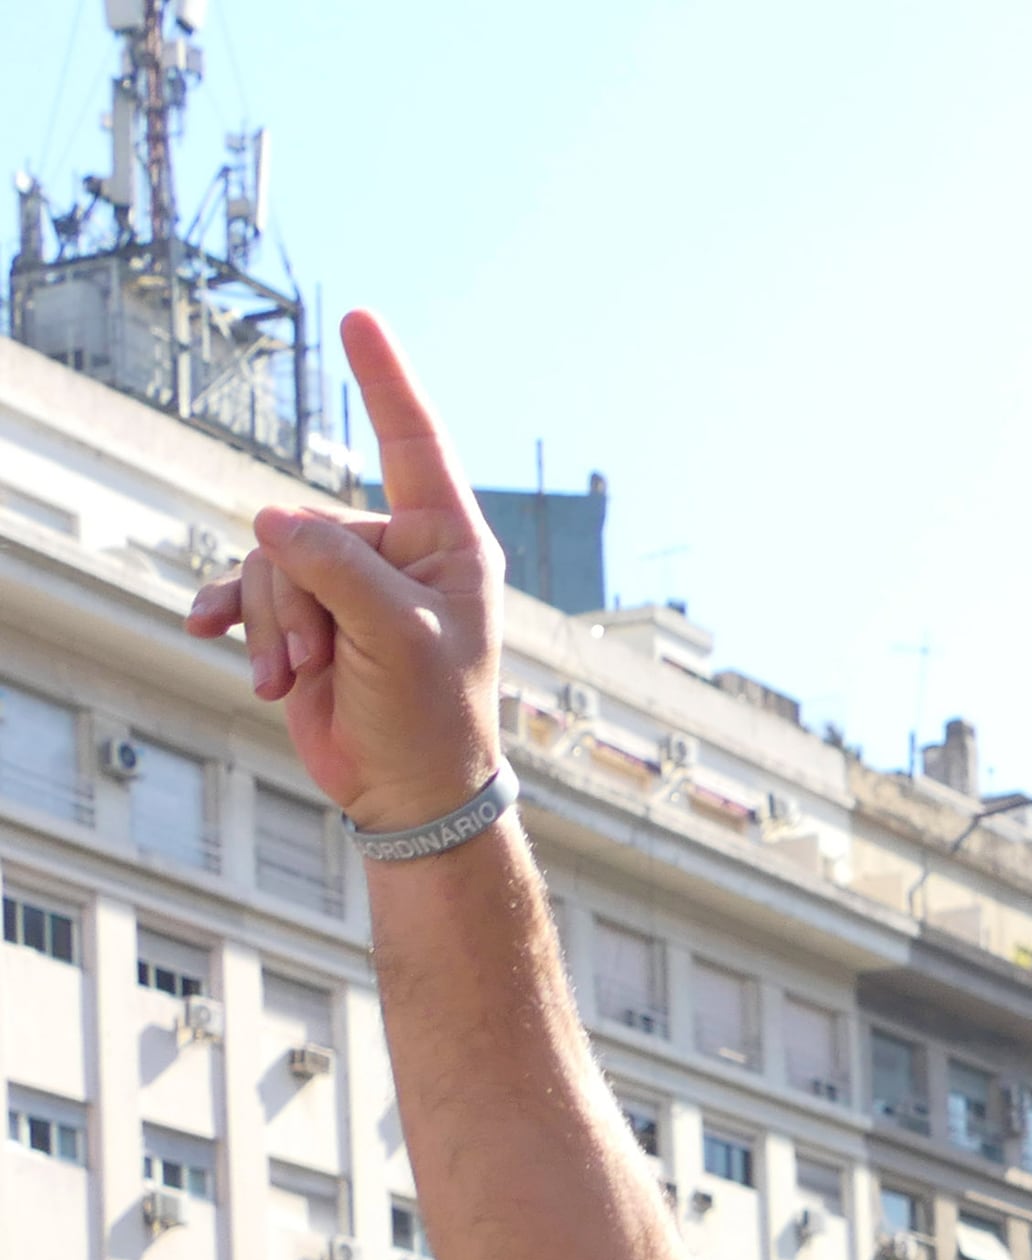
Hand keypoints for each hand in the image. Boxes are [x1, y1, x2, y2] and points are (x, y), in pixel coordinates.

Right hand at [184, 313, 506, 834]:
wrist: (408, 792)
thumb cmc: (428, 718)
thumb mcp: (395, 638)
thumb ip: (336, 569)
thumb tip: (270, 522)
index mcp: (446, 543)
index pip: (413, 444)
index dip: (384, 380)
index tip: (359, 318)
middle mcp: (396, 551)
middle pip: (309, 526)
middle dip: (301, 597)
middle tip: (327, 661)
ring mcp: (346, 581)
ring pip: (271, 561)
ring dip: (276, 626)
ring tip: (299, 678)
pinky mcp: (306, 614)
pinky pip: (248, 587)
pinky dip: (234, 615)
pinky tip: (207, 631)